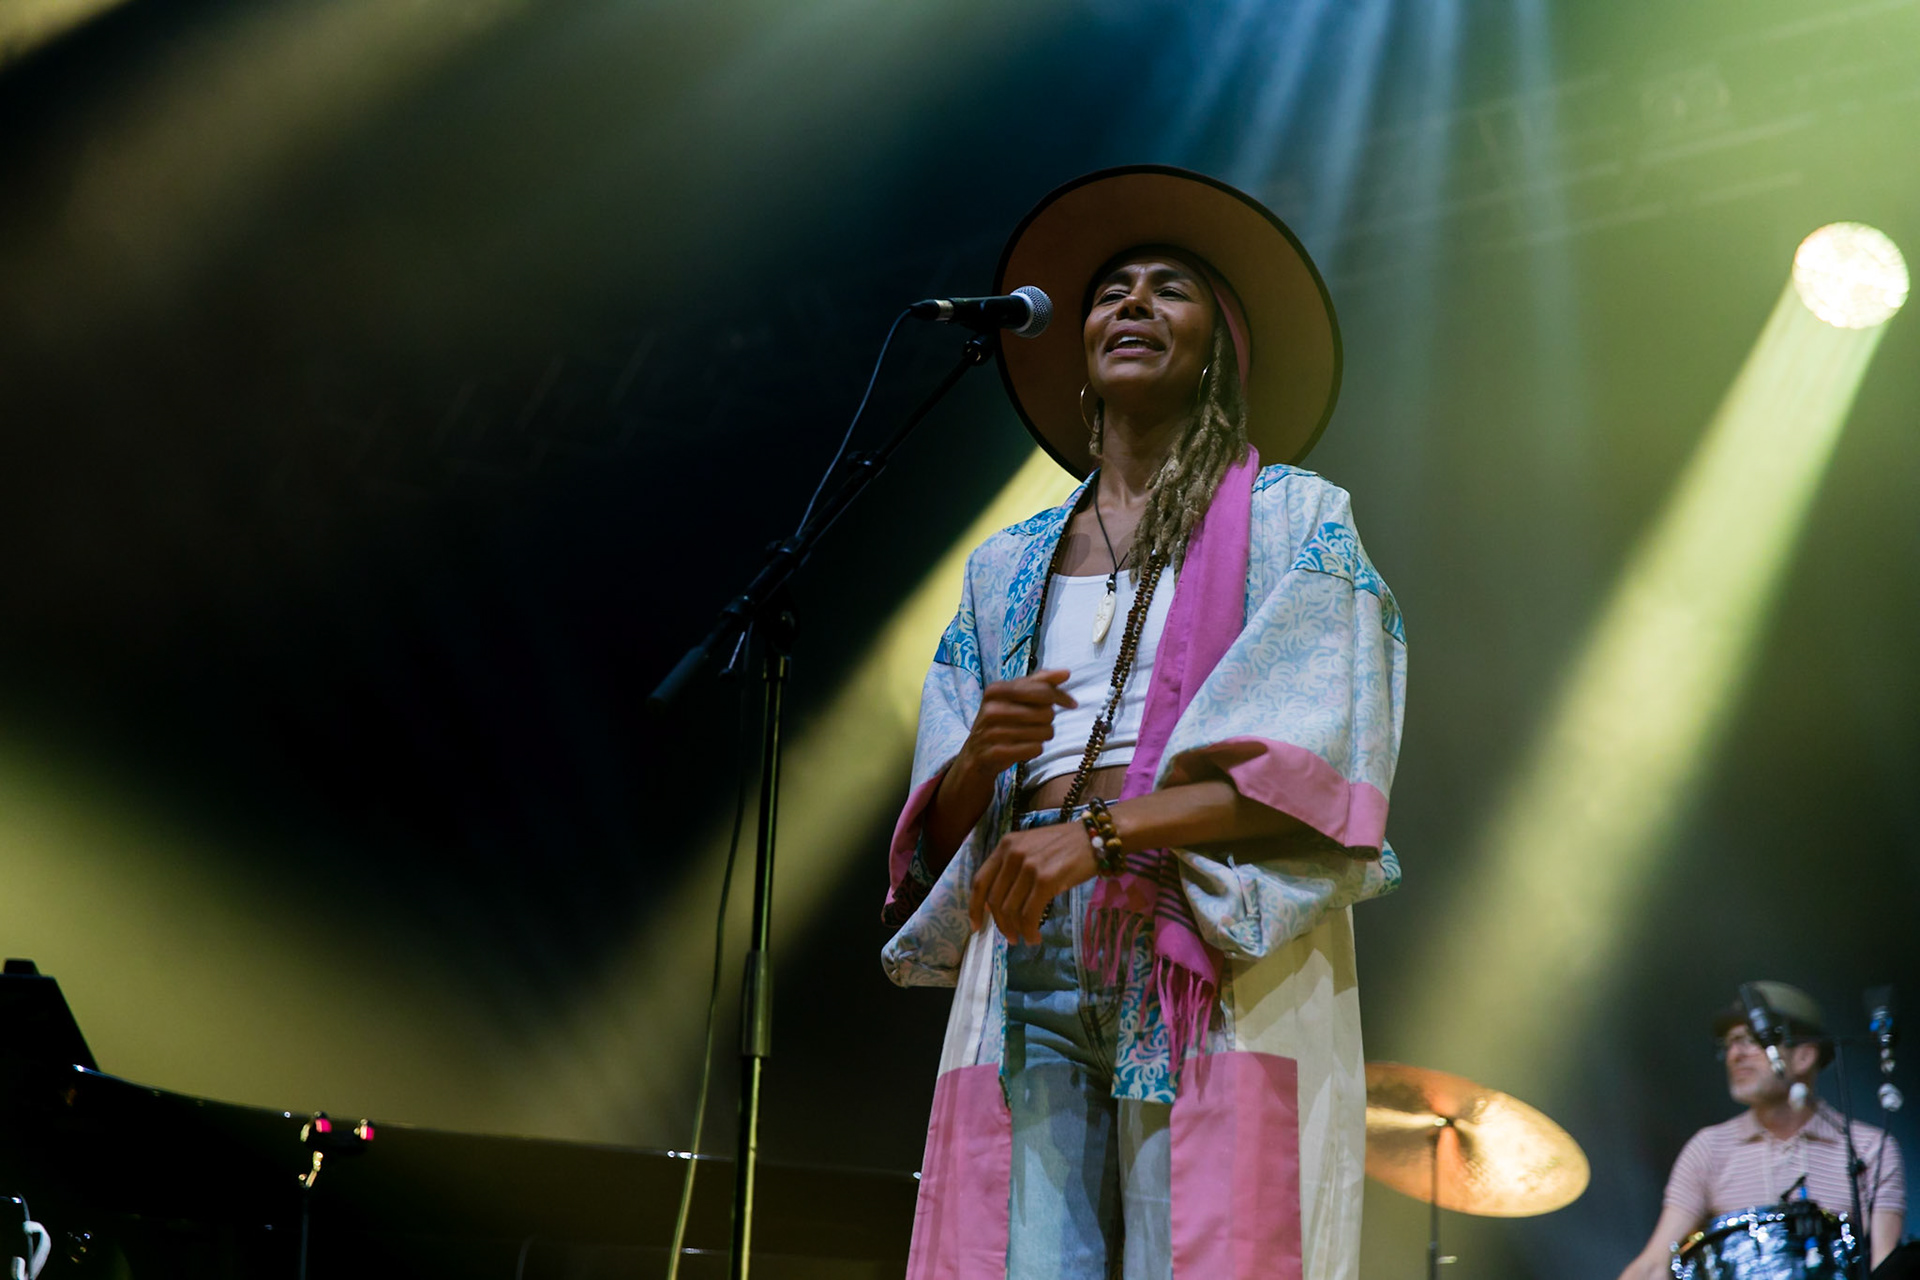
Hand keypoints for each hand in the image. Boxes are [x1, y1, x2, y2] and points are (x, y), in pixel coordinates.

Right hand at [952, 669, 1075, 787]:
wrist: (977, 753)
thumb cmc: (1002, 720)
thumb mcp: (1015, 696)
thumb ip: (1040, 682)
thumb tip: (1066, 672)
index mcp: (996, 690)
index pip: (1042, 690)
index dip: (1061, 697)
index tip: (1072, 704)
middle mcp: (992, 709)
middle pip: (1047, 713)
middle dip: (1048, 719)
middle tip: (1036, 722)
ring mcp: (992, 732)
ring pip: (1044, 733)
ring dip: (1043, 736)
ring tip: (1030, 735)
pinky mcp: (997, 752)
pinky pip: (1035, 749)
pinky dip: (1035, 749)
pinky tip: (1024, 747)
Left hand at [968, 819, 1099, 944]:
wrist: (1096, 837)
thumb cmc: (1066, 846)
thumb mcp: (1031, 849)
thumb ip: (1011, 869)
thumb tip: (994, 904)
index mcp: (1005, 845)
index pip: (980, 881)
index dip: (974, 907)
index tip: (976, 926)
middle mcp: (1013, 853)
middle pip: (995, 899)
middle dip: (1001, 924)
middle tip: (1011, 937)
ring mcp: (1028, 866)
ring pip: (1010, 910)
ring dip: (1016, 930)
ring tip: (1026, 938)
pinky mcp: (1046, 879)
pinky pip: (1029, 914)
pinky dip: (1029, 931)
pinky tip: (1035, 937)